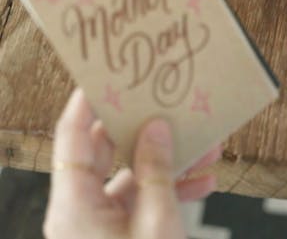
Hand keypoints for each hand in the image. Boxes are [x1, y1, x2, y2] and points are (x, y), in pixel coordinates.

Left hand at [44, 88, 219, 238]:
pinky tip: (202, 180)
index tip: (109, 75)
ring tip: (202, 144)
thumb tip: (156, 127)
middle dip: (144, 128)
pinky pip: (140, 201)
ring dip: (167, 161)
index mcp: (74, 205)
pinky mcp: (117, 235)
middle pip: (104, 150)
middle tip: (162, 102)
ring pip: (129, 174)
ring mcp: (98, 225)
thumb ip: (156, 170)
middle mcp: (79, 211)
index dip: (88, 101)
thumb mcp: (156, 223)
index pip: (72, 135)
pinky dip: (169, 190)